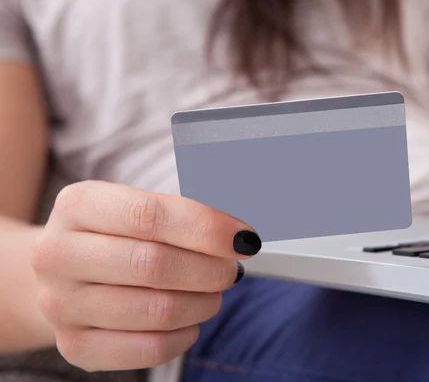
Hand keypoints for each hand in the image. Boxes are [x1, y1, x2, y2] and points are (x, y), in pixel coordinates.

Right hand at [31, 181, 261, 370]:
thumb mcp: (140, 206)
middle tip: (230, 269)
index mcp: (78, 205)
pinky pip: (149, 349)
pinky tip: (191, 320)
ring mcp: (61, 304)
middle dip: (209, 269)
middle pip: (153, 265)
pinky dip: (186, 335)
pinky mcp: (75, 346)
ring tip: (212, 292)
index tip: (243, 237)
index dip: (206, 227)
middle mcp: (58, 254)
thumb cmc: (116, 236)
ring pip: (157, 310)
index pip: (149, 214)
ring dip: (203, 303)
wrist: (65, 274)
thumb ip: (189, 212)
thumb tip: (241, 229)